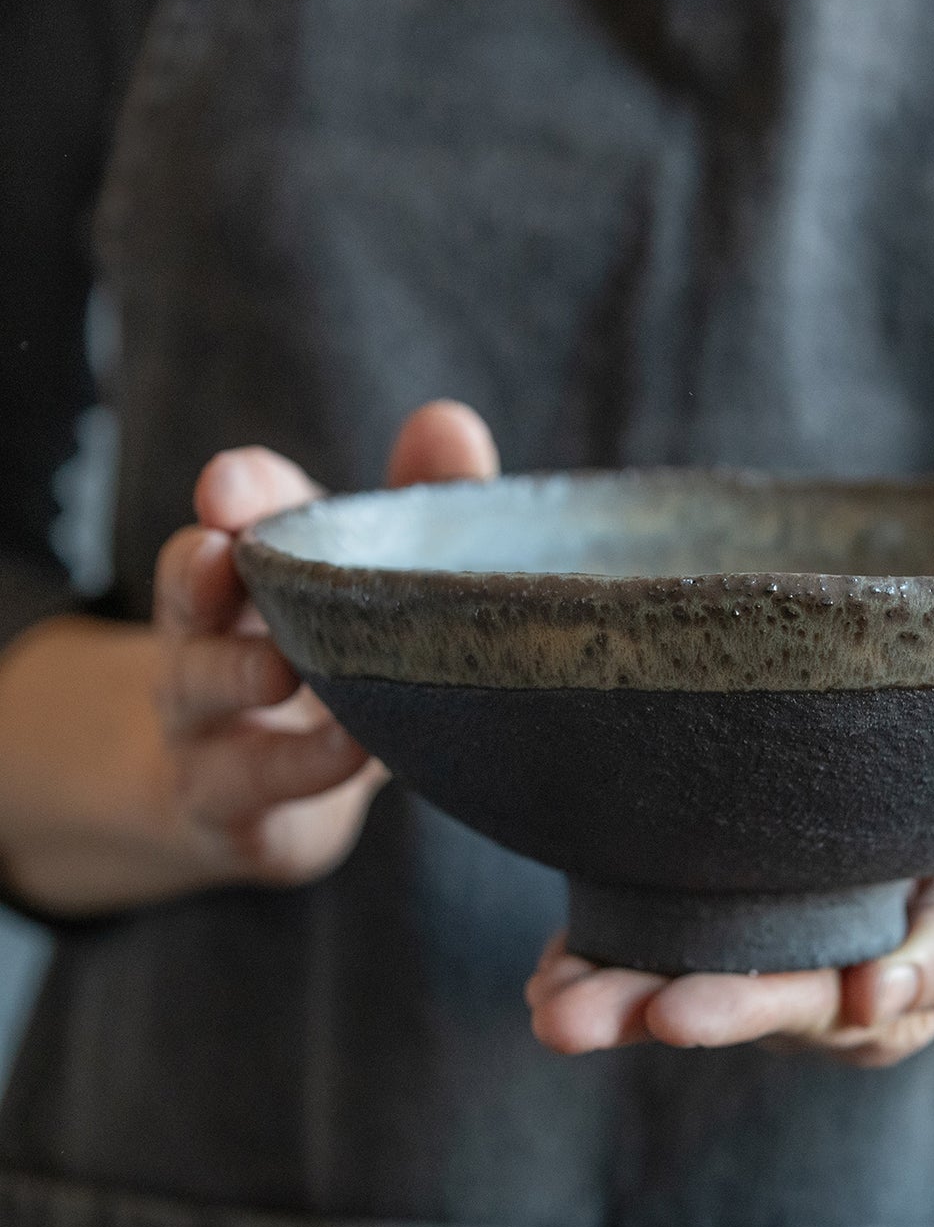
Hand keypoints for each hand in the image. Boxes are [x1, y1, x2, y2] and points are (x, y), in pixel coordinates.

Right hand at [0, 400, 498, 912]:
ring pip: (198, 689)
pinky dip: (295, 768)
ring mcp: (207, 722)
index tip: (229, 487)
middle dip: (198, 571)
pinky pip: (248, 785)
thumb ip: (421, 504)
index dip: (238, 493)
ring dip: (235, 675)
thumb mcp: (374, 588)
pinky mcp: (228, 802)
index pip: (238, 512)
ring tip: (280, 668)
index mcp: (257, 569)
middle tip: (219, 551)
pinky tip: (345, 752)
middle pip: (189, 590)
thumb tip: (451, 422)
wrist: (251, 804)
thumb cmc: (336, 669)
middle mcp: (212, 635)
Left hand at [526, 825, 933, 1067]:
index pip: (794, 1004)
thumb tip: (878, 999)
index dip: (731, 1006)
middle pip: (715, 1003)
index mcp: (866, 1004)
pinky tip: (558, 954)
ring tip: (540, 995)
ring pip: (680, 978)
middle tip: (562, 1017)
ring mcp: (770, 964)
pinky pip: (675, 942)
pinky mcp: (745, 924)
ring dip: (607, 987)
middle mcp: (804, 995)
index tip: (671, 1010)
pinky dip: (616, 944)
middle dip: (634, 1008)